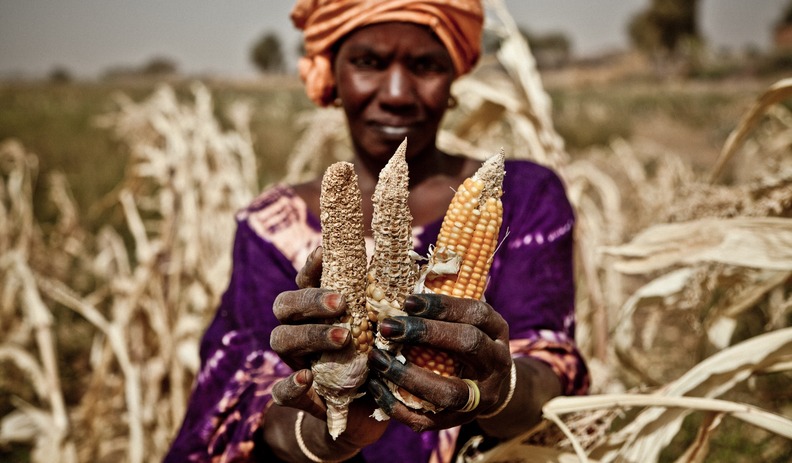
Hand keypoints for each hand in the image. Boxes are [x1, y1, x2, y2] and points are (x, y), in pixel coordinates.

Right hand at [269, 246, 386, 450]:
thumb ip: (383, 301)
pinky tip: (307, 377)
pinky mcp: (299, 396)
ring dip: (310, 335)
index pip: (305, 280)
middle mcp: (300, 330)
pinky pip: (281, 390)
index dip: (312, 266)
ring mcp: (295, 362)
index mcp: (318, 309)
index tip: (326, 252)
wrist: (368, 411)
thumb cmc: (377, 357)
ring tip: (343, 337)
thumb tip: (405, 262)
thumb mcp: (383, 328)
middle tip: (341, 302)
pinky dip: (291, 384)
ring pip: (281, 340)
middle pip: (285, 305)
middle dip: (311, 301)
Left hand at [367, 293, 512, 431]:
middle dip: (426, 334)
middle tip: (388, 327)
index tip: (407, 301)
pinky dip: (397, 405)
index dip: (442, 306)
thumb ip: (441, 307)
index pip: (475, 313)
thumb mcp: (466, 321)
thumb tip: (401, 280)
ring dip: (409, 376)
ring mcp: (481, 396)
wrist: (488, 388)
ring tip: (377, 360)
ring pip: (450, 390)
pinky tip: (375, 387)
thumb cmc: (465, 343)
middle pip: (468, 344)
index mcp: (496, 331)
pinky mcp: (459, 420)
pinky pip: (427, 418)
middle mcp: (496, 363)